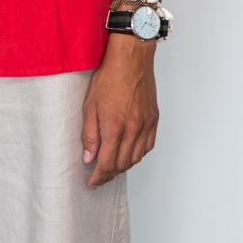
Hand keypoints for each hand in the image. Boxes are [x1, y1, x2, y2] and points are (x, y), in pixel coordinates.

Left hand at [81, 34, 158, 188]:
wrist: (131, 59)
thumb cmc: (108, 77)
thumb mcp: (90, 105)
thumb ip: (89, 134)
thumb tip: (89, 157)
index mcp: (115, 128)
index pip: (107, 164)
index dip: (99, 177)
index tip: (92, 183)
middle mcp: (133, 130)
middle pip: (123, 164)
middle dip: (110, 174)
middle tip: (100, 176)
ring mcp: (146, 125)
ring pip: (137, 158)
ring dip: (124, 166)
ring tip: (113, 166)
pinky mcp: (154, 119)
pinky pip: (148, 146)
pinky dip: (139, 154)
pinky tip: (131, 153)